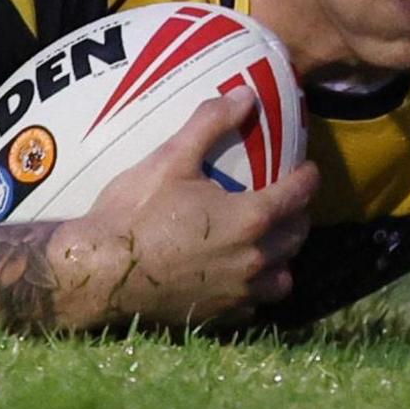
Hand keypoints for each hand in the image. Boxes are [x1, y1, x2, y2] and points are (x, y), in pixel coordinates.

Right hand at [48, 88, 318, 331]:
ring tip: (270, 245)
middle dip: (298, 216)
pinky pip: (253, 305)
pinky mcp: (218, 315)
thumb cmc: (135, 212)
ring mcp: (238, 292)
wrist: (101, 271)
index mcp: (250, 218)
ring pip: (282, 278)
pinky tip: (239, 280)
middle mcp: (254, 259)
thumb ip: (210, 123)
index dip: (307, 179)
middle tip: (289, 202)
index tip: (308, 170)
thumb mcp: (171, 158)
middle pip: (296, 237)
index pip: (297, 195)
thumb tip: (245, 93)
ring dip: (282, 259)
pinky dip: (254, 291)